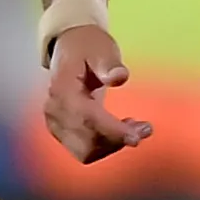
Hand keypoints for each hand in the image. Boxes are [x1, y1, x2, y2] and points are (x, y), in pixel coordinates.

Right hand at [41, 24, 153, 163]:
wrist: (70, 49)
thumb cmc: (88, 47)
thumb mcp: (101, 48)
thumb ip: (109, 63)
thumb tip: (119, 77)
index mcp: (62, 90)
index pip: (87, 119)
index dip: (112, 131)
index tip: (138, 136)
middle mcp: (55, 111)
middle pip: (86, 142)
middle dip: (117, 141)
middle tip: (145, 128)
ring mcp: (56, 124)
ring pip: (86, 152)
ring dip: (113, 146)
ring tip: (136, 127)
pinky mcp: (62, 133)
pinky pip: (85, 150)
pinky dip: (106, 146)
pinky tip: (121, 130)